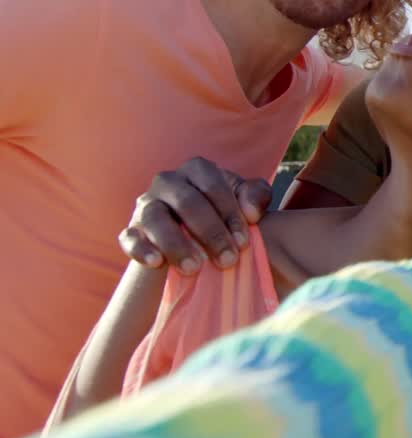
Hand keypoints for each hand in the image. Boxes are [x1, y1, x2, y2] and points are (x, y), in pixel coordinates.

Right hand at [118, 157, 270, 274]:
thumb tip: (251, 212)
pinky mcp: (131, 229)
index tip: (244, 242)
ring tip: (194, 268)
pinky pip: (129, 237)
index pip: (213, 185)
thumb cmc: (225, 213)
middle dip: (210, 233)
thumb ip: (257, 196)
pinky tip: (156, 263)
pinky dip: (141, 249)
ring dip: (176, 244)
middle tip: (228, 261)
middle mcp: (167, 181)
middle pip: (187, 202)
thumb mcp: (246, 201)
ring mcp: (146, 205)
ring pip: (155, 218)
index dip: (230, 213)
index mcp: (197, 169)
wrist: (196, 237)